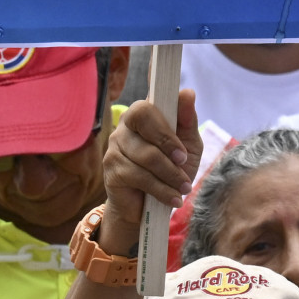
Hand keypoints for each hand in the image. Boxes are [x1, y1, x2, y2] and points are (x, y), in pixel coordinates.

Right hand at [99, 91, 201, 250]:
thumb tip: (188, 92)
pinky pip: (139, 176)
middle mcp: (125, 125)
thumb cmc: (171, 169)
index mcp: (143, 114)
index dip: (165, 123)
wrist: (151, 207)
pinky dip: (162, 190)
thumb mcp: (188, 145)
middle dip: (169, 146)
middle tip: (184, 163)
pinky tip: (172, 198)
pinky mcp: (111, 169)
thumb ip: (187, 119)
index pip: (147, 105)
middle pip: (144, 121)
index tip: (182, 147)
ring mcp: (115, 146)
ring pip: (146, 155)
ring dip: (171, 175)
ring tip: (183, 188)